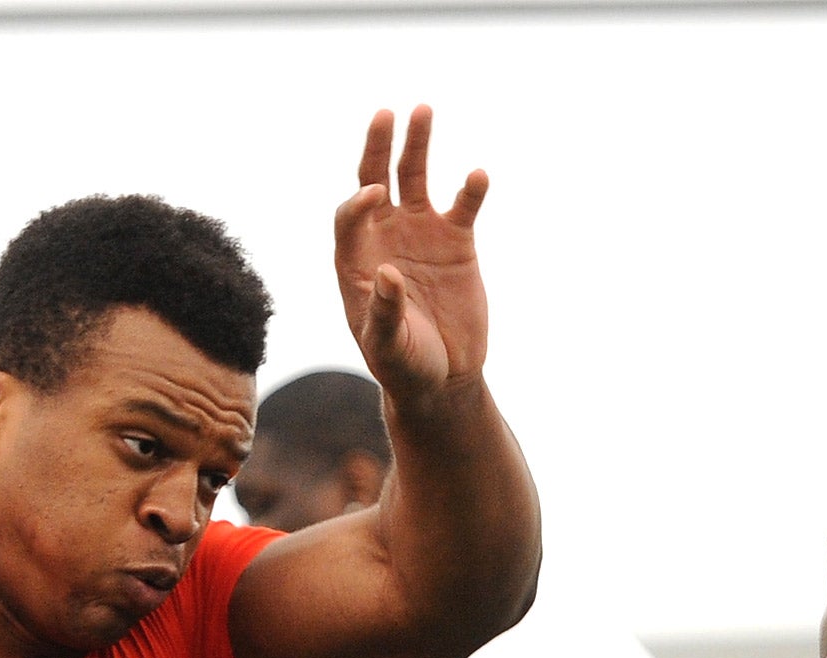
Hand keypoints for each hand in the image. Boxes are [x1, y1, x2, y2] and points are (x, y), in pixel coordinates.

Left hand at [335, 105, 489, 404]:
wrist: (442, 379)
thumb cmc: (404, 366)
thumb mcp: (387, 348)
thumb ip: (383, 313)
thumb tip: (385, 274)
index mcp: (355, 261)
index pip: (349, 218)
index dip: (358, 203)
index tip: (375, 194)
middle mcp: (384, 237)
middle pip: (375, 180)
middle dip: (377, 148)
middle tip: (386, 115)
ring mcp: (420, 234)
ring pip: (414, 178)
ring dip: (417, 145)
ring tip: (422, 110)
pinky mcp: (456, 241)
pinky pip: (462, 206)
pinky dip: (470, 190)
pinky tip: (477, 176)